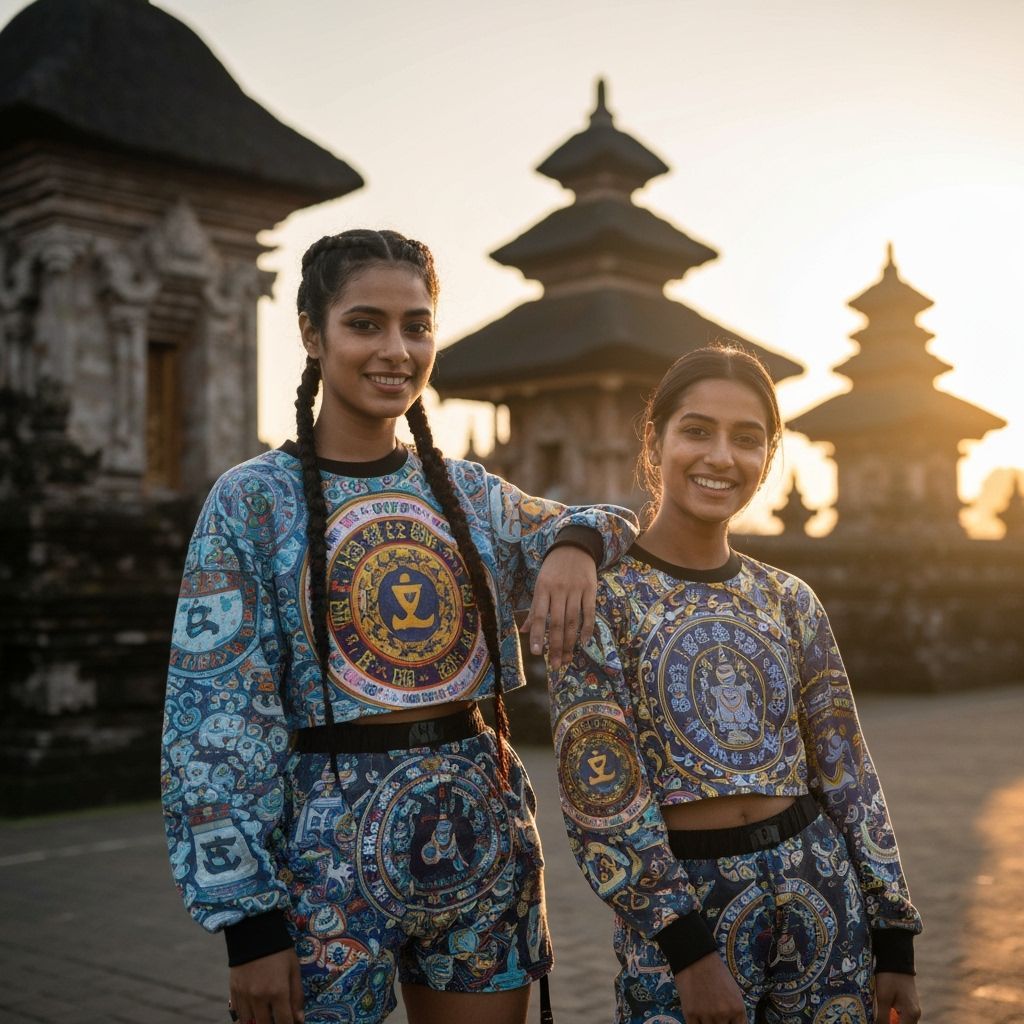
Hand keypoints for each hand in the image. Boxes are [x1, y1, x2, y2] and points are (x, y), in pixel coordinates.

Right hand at [230, 947, 303, 1023]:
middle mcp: (259, 997)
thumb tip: (299, 1020)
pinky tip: (253, 1011)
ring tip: (266, 1015)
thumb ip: (297, 996)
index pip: (283, 1022)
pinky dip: (245, 1016)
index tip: (291, 1023)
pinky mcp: (233, 991)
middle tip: (278, 1018)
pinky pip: (238, 1013)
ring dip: (258, 1022)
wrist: (255, 932)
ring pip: (248, 1022)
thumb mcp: (294, 969)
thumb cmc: (279, 950)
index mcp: (277, 991)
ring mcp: (244, 995)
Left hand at [521, 545, 596, 669]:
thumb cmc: (553, 568)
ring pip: (573, 621)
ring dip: (570, 642)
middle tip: (556, 665)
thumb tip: (525, 631)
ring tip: (568, 659)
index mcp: (543, 588)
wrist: (574, 546)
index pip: (540, 615)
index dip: (539, 635)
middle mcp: (559, 590)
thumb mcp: (540, 583)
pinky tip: (584, 642)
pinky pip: (589, 613)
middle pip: (558, 622)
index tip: (538, 653)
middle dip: (556, 646)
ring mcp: (576, 590)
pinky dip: (587, 628)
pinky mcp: (590, 590)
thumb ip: (534, 608)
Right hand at [674, 952, 746, 1023]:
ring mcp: (707, 1015)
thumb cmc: (715, 972)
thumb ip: (735, 1012)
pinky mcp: (691, 1014)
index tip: (728, 1022)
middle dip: (721, 1023)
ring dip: (708, 1022)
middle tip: (716, 1016)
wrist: (696, 957)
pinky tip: (697, 1017)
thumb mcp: (733, 992)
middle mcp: (723, 1014)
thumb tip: (734, 1023)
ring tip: (705, 1011)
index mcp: (737, 1008)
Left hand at [875, 972, 920, 1023]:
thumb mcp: (883, 997)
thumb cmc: (889, 977)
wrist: (895, 957)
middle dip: (887, 1023)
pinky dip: (889, 1015)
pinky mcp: (906, 1003)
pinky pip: (898, 1015)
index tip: (875, 1022)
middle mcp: (915, 1014)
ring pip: (899, 1021)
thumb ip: (881, 1017)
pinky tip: (880, 1010)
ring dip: (888, 1019)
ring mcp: (911, 1008)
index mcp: (911, 1015)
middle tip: (874, 1018)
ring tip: (876, 1015)